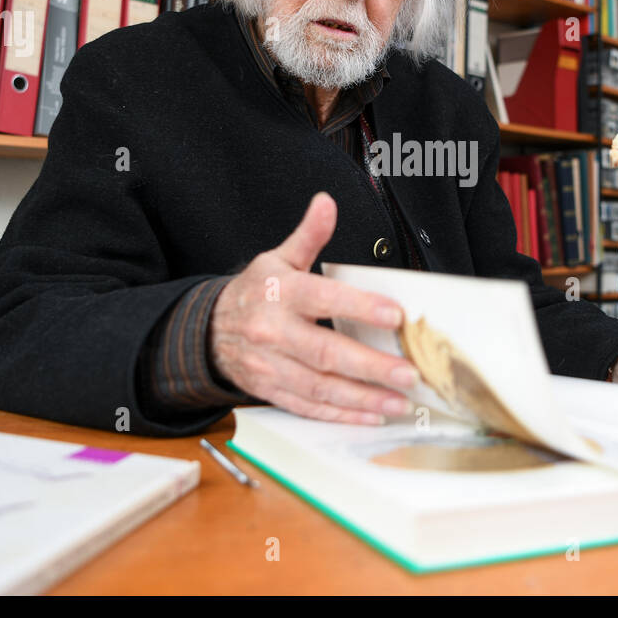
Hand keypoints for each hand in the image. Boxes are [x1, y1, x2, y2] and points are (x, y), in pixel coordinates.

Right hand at [209, 192, 420, 423]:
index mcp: (281, 293)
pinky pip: (309, 408)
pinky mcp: (271, 392)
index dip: (361, 307)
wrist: (209, 331)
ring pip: (320, 387)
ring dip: (363, 397)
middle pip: (326, 353)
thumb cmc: (256, 293)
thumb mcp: (278, 259)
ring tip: (399, 400)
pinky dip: (342, 415)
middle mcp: (274, 333)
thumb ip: (308, 235)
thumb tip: (326, 203)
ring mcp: (271, 367)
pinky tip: (371, 415)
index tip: (396, 315)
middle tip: (408, 372)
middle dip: (370, 366)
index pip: (324, 299)